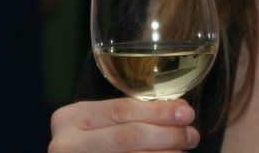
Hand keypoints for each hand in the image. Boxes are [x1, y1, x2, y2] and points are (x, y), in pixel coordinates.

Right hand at [49, 98, 199, 151]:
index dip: (158, 111)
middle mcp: (67, 143)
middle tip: (192, 135)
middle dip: (167, 134)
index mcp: (72, 117)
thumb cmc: (91, 143)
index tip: (186, 112)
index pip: (122, 110)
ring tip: (183, 150)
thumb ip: (126, 116)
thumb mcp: (98, 124)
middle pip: (129, 136)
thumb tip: (177, 111)